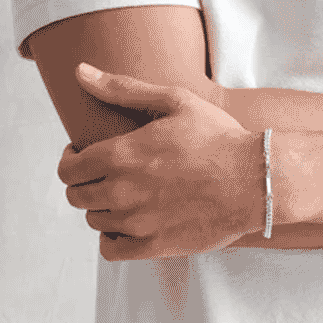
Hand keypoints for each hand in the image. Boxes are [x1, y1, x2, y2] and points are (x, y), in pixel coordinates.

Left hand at [57, 64, 264, 260]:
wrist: (253, 179)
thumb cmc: (216, 136)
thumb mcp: (174, 100)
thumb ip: (122, 88)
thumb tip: (80, 72)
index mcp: (122, 154)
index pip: (68, 169)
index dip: (71, 159)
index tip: (84, 152)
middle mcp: (122, 191)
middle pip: (76, 196)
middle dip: (84, 181)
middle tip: (106, 171)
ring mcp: (136, 223)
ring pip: (94, 221)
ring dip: (101, 206)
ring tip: (124, 192)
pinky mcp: (153, 246)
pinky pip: (111, 250)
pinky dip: (112, 237)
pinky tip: (128, 221)